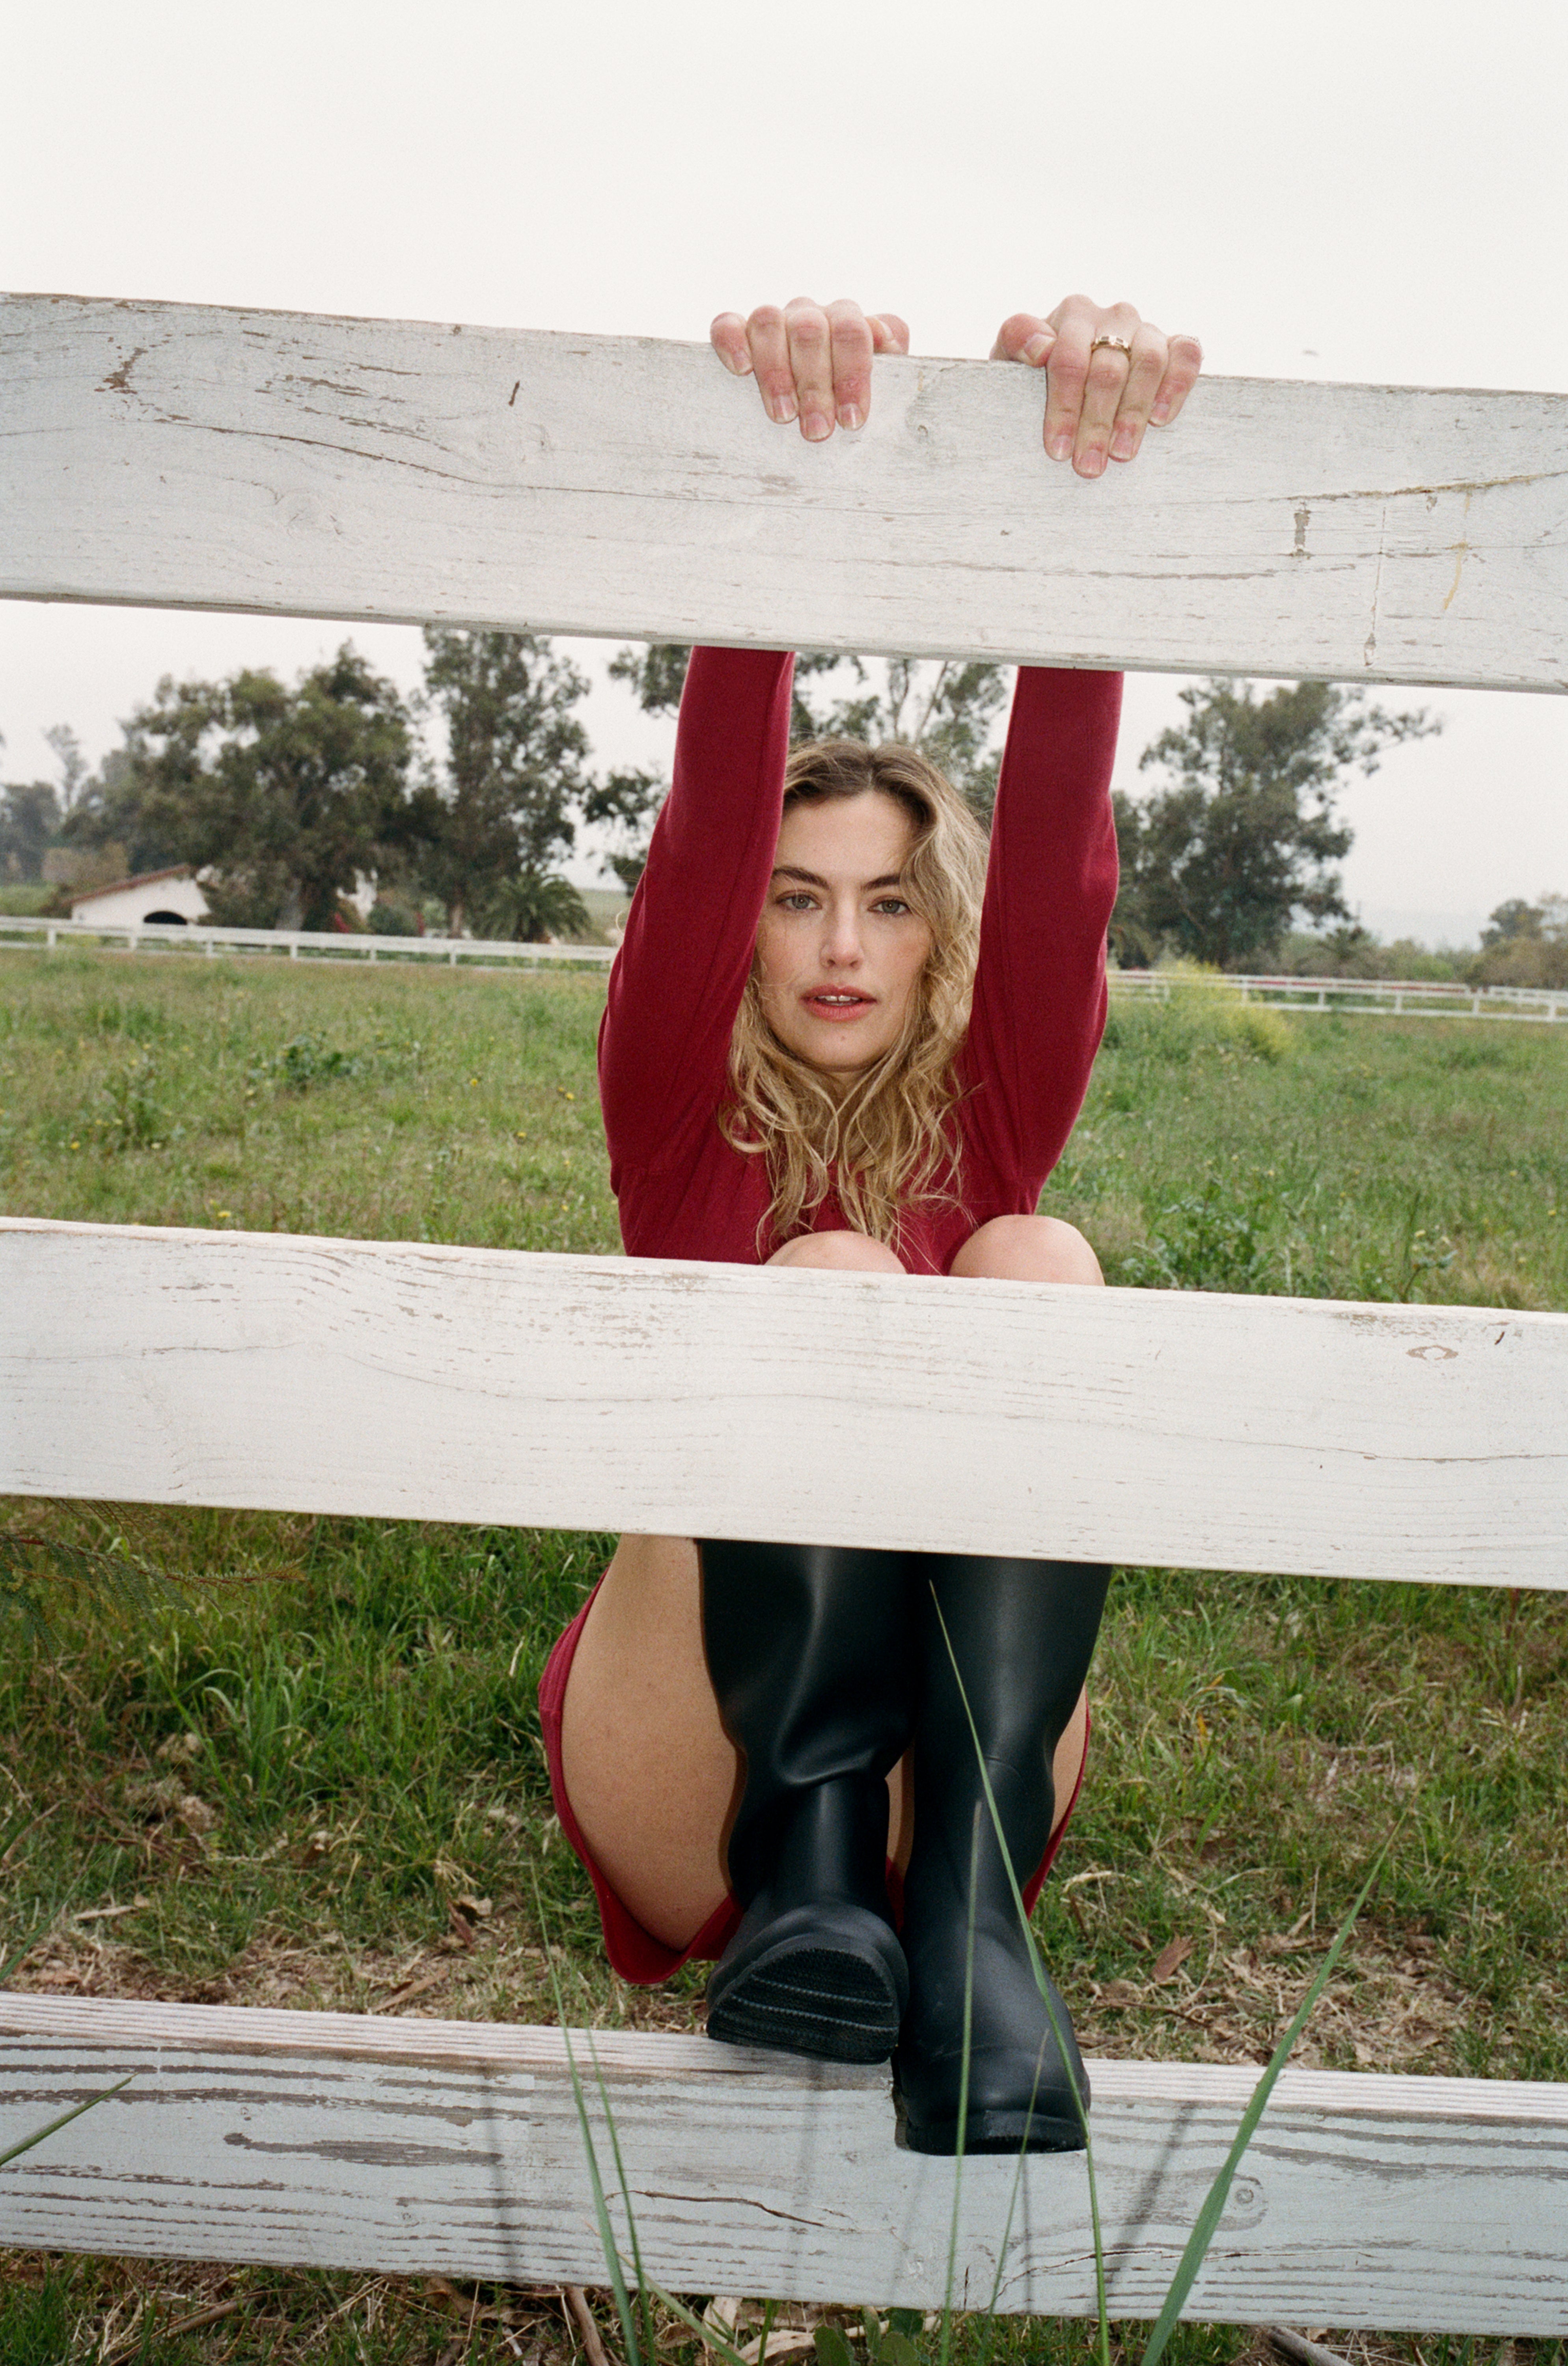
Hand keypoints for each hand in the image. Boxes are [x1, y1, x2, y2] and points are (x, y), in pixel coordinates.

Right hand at [710, 299, 909, 439]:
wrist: (823, 406)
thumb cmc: (850, 402)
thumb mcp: (882, 385)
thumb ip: (890, 360)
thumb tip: (885, 338)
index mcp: (847, 322)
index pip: (852, 331)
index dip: (852, 374)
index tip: (851, 420)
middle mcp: (811, 315)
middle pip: (810, 330)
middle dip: (814, 385)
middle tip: (817, 431)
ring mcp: (775, 322)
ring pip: (769, 323)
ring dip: (775, 372)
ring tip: (783, 416)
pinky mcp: (738, 333)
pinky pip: (727, 324)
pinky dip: (733, 342)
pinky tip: (742, 370)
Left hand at [991, 296, 1202, 475]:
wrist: (1064, 377)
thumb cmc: (1036, 374)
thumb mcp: (1012, 358)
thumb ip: (1016, 340)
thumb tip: (1042, 348)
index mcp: (1073, 315)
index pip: (1069, 359)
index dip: (1064, 407)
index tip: (1058, 450)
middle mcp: (1112, 317)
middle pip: (1109, 369)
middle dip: (1096, 423)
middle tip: (1088, 466)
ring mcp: (1145, 330)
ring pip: (1148, 363)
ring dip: (1133, 413)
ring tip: (1122, 453)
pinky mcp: (1174, 345)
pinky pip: (1186, 354)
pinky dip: (1177, 384)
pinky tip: (1160, 419)